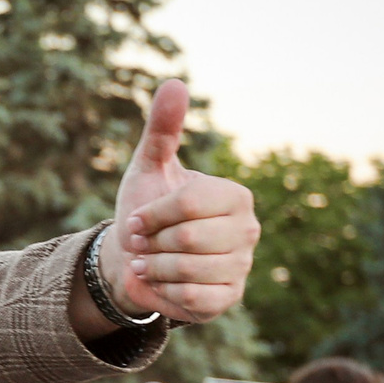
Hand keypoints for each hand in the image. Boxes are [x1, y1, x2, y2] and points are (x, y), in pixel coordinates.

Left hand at [91, 80, 257, 324]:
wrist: (137, 260)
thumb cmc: (147, 211)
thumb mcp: (149, 168)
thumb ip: (162, 130)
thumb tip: (174, 83)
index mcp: (235, 196)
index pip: (187, 204)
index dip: (152, 215)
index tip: (136, 221)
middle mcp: (248, 230)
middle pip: (184, 239)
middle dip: (149, 243)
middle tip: (141, 243)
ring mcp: (242, 266)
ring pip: (185, 270)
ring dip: (152, 268)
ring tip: (147, 262)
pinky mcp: (228, 298)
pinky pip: (192, 299)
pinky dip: (163, 292)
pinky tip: (158, 283)